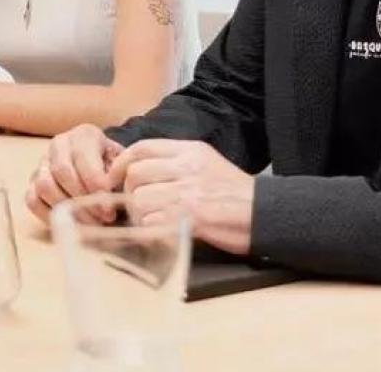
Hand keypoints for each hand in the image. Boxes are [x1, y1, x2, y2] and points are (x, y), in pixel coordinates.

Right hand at [26, 124, 125, 222]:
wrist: (104, 169)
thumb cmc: (114, 168)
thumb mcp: (123, 165)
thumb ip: (120, 172)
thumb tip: (113, 186)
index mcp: (83, 135)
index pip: (82, 158)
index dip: (95, 184)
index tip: (109, 207)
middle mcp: (59, 145)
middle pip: (61, 171)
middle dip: (83, 199)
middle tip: (103, 217)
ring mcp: (43, 164)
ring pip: (44, 186)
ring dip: (67, 209)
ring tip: (90, 222)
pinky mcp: (33, 184)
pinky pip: (32, 200)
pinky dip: (49, 215)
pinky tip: (72, 223)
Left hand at [119, 139, 254, 254]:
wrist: (267, 214)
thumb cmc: (235, 193)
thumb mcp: (207, 163)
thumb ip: (175, 162)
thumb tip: (138, 168)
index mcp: (190, 151)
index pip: (142, 148)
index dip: (121, 163)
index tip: (113, 178)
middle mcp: (187, 168)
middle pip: (135, 174)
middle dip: (129, 192)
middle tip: (137, 206)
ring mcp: (188, 192)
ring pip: (139, 200)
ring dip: (140, 215)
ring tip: (153, 221)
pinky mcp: (191, 217)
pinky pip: (151, 223)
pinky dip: (151, 230)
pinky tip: (163, 232)